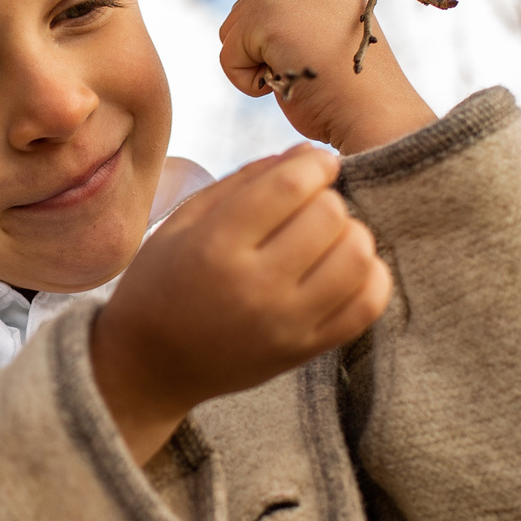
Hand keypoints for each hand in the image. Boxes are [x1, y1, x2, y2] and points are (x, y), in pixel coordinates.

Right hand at [92, 146, 392, 462]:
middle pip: (329, 216)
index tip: (316, 163)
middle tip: (311, 206)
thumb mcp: (183, 221)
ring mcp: (285, 324)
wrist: (151, 367)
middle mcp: (255, 287)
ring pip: (357, 256)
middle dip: (327, 198)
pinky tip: (343, 268)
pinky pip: (367, 305)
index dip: (314, 163)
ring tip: (328, 237)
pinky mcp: (305, 350)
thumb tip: (307, 152)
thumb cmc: (161, 283)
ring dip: (351, 234)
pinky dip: (369, 276)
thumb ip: (243, 181)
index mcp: (216, 247)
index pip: (289, 186)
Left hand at [219, 0, 436, 153]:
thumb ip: (300, 20)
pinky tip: (280, 85)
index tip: (271, 45)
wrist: (372, 110)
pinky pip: (228, 55)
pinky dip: (245, 81)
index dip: (258, 11)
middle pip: (242, 5)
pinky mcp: (266, 17)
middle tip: (293, 69)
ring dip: (251, 64)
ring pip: (231, 31)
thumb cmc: (354, 91)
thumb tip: (258, 29)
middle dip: (254, 44)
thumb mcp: (330, 39)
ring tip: (292, 77)